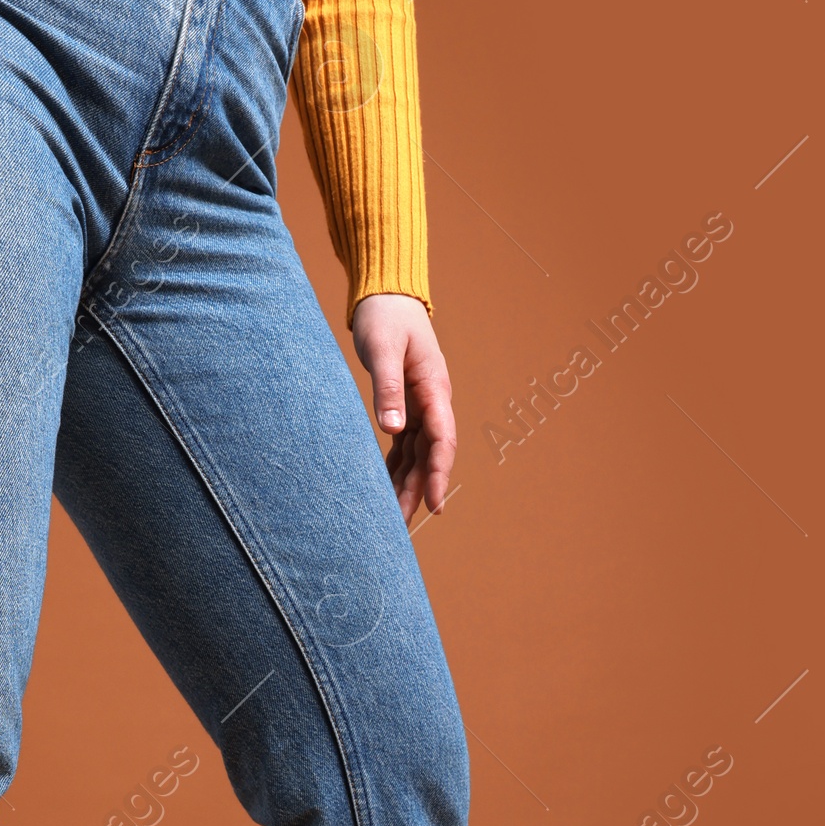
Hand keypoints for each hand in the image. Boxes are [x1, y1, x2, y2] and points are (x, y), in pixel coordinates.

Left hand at [350, 293, 455, 525]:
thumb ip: (387, 387)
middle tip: (402, 527)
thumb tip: (393, 429)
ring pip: (415, 456)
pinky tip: (382, 492)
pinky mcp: (404, 407)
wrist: (386, 298)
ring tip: (392, 522)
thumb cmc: (385, 318)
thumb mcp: (382, 348)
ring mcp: (419, 406)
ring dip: (405, 487)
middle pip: (429, 455)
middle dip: (418, 491)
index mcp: (434, 388)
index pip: (442, 438)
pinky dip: (393, 469)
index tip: (434, 504)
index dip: (439, 474)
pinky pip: (402, 446)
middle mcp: (432, 402)